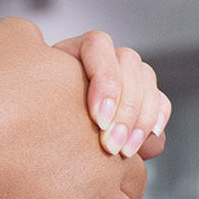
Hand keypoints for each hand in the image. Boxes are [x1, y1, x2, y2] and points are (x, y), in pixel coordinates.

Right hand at [0, 16, 146, 198]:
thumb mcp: (4, 43)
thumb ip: (31, 43)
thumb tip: (39, 46)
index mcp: (100, 107)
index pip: (133, 120)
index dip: (118, 134)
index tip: (98, 144)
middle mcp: (110, 154)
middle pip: (135, 176)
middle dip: (114, 184)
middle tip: (84, 188)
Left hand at [52, 29, 169, 159]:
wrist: (46, 136)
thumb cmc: (38, 121)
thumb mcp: (40, 110)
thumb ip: (57, 110)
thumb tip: (91, 126)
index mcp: (74, 51)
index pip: (98, 46)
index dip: (104, 81)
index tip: (99, 120)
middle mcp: (104, 58)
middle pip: (128, 64)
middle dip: (124, 110)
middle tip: (112, 146)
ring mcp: (126, 76)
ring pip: (147, 80)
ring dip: (141, 119)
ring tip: (126, 152)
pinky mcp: (143, 98)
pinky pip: (160, 100)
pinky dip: (158, 118)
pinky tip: (150, 137)